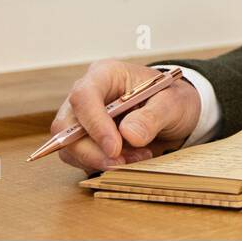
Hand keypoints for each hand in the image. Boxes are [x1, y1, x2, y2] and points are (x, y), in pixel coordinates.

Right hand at [51, 59, 201, 172]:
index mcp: (105, 74)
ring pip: (70, 147)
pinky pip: (80, 159)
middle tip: (123, 163)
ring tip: (137, 157)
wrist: (174, 112)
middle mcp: (87, 94)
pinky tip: (130, 159)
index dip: (95, 124)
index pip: (84, 96)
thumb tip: (129, 134)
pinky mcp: (84, 139)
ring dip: (100, 160)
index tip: (114, 148)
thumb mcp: (173, 103)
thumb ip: (152, 116)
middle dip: (92, 151)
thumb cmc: (172, 99)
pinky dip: (103, 165)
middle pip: (67, 126)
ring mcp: (82, 118)